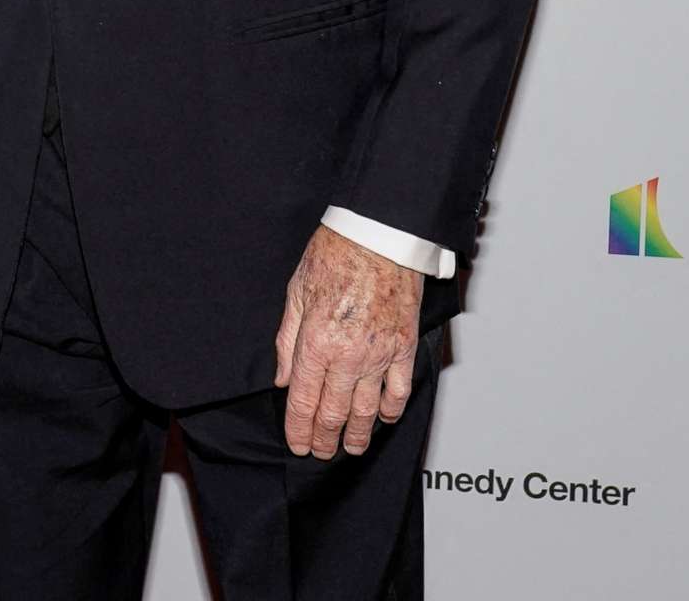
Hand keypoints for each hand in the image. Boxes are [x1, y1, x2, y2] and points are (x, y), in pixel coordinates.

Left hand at [274, 225, 423, 459]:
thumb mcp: (296, 293)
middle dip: (325, 438)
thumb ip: (287, 342)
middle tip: (321, 452)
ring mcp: (380, 354)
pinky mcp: (404, 346)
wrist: (379, 235)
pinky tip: (383, 419)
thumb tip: (284, 380)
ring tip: (350, 447)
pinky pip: (399, 390)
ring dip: (357, 434)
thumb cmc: (336, 254)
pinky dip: (391, 410)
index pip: (304, 401)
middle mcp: (349, 355)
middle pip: (334, 412)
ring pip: (367, 409)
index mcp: (317, 342)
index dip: (299, 429)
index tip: (298, 444)